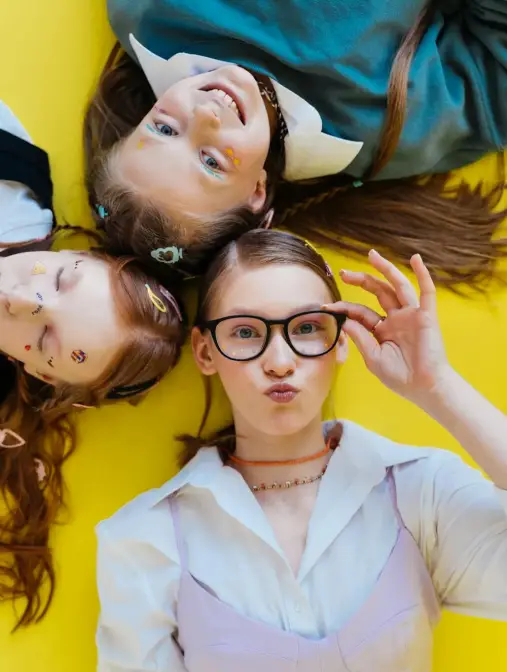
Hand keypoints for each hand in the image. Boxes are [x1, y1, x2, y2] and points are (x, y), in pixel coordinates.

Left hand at [324, 250, 451, 405]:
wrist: (424, 388)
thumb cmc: (400, 377)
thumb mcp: (373, 357)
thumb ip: (360, 337)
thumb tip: (344, 320)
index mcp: (382, 329)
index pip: (361, 312)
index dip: (344, 308)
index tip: (327, 306)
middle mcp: (396, 318)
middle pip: (378, 292)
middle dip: (361, 280)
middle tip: (343, 272)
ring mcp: (411, 315)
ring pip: (397, 286)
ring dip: (386, 269)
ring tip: (372, 255)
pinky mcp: (426, 316)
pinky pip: (426, 292)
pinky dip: (422, 274)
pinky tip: (415, 259)